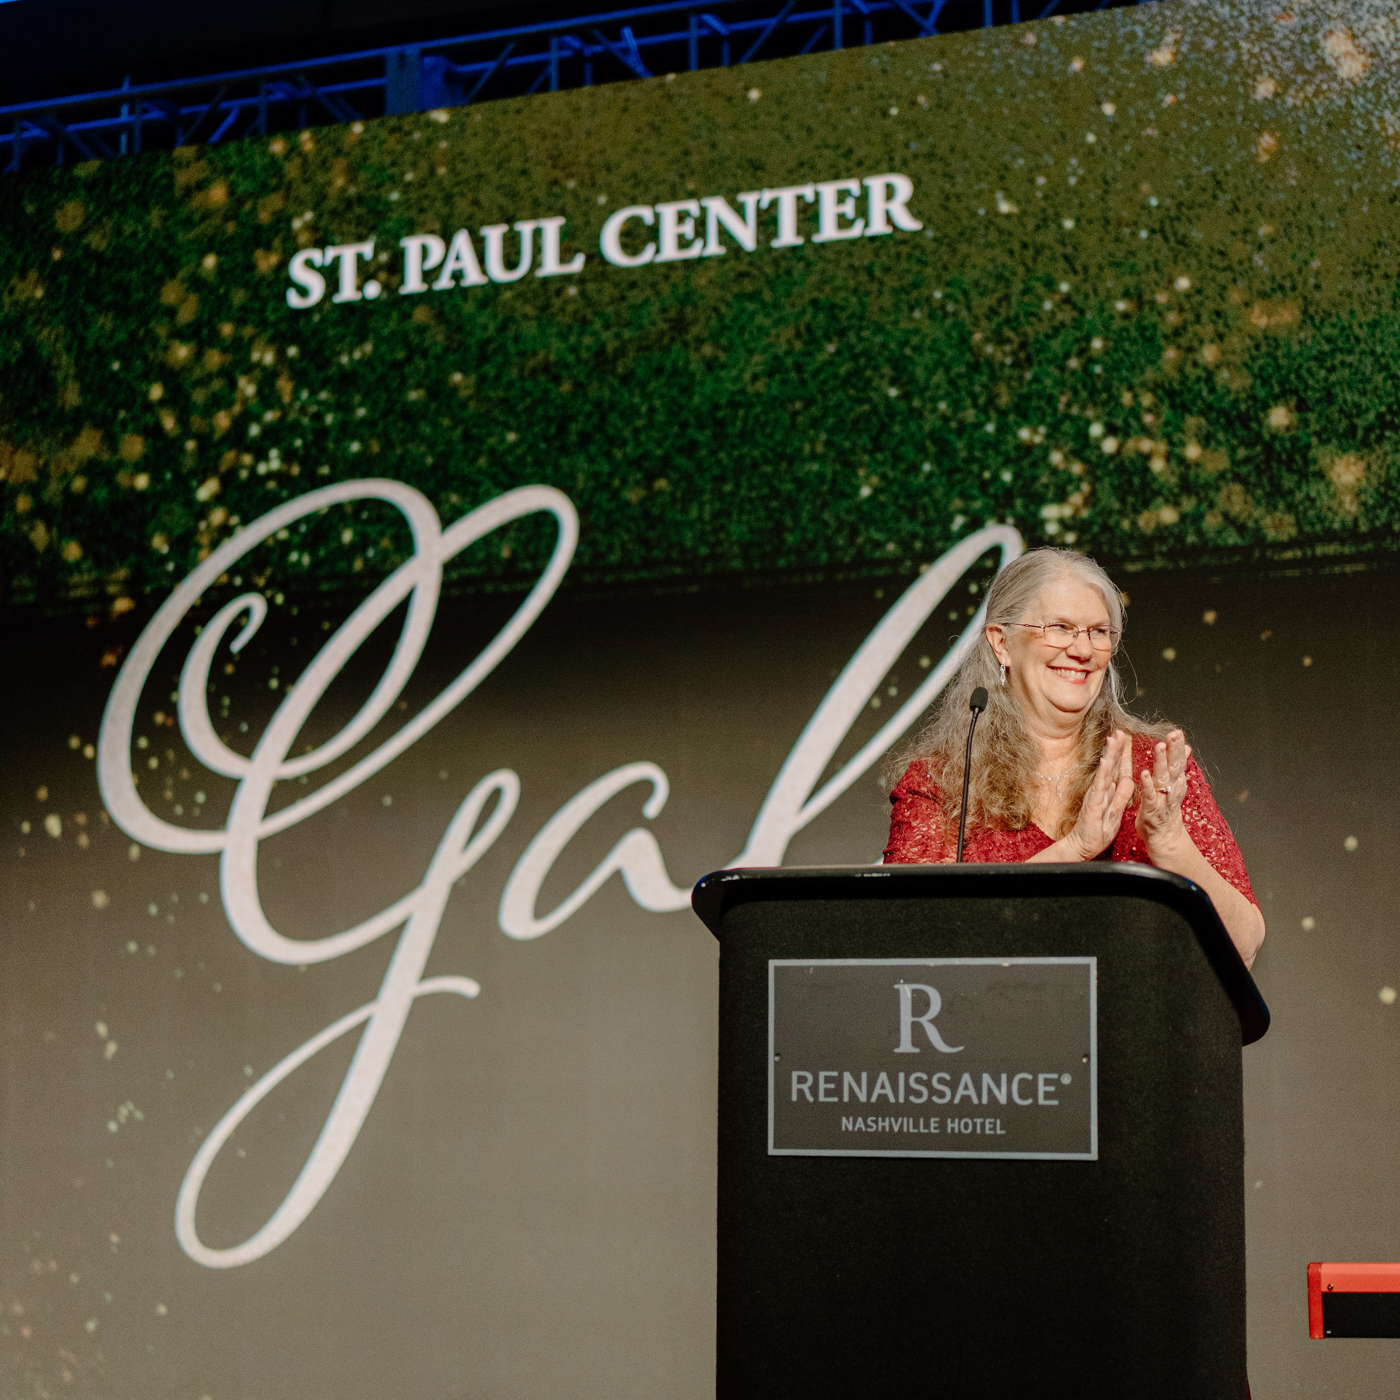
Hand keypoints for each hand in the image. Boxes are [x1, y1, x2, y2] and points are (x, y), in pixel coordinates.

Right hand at [1064, 729, 1136, 860]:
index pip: (1115, 769)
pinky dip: (1102, 773)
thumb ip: (1121, 796)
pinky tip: (1105, 762)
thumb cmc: (1098, 831)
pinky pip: (1099, 787)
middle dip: (1114, 748)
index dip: (1120, 754)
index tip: (1124, 738)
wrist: (1084, 847)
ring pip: (1104, 772)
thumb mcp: (1116, 811)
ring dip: (1109, 755)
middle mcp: (1100, 790)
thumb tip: (1129, 781)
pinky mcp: (1093, 804)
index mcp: (1107, 792)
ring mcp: (1096, 796)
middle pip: (1109, 766)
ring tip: (1113, 740)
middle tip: (1119, 731)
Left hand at [1136, 729, 1190, 861]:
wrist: (1165, 841)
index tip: (1177, 732)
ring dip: (1161, 764)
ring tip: (1159, 747)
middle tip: (1173, 735)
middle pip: (1174, 768)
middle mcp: (1171, 791)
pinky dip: (1147, 786)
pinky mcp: (1151, 812)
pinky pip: (1149, 798)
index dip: (1178, 747)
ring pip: (1163, 780)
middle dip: (1174, 751)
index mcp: (1174, 784)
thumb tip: (1186, 748)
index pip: (1178, 762)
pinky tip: (1144, 774)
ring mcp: (1162, 802)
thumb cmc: (1165, 813)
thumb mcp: (1172, 787)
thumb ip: (1177, 767)